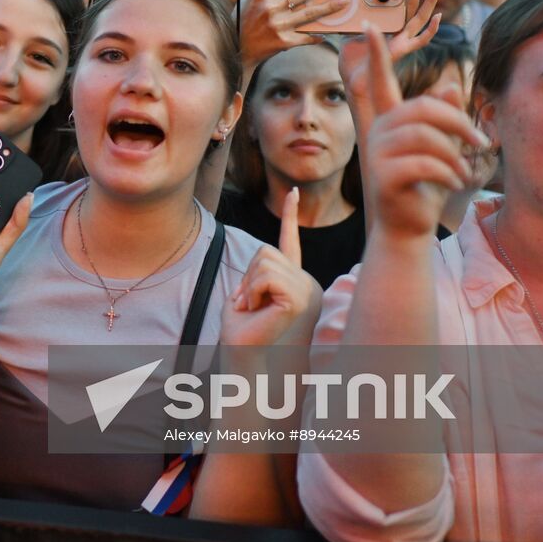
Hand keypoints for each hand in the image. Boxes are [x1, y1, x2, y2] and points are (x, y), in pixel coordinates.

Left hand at [221, 188, 321, 347]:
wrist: (240, 349)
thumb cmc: (239, 325)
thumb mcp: (245, 289)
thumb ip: (256, 271)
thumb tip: (264, 258)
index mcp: (287, 276)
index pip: (288, 240)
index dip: (290, 215)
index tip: (292, 192)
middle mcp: (300, 280)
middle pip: (265, 251)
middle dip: (248, 275)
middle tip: (249, 302)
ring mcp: (302, 289)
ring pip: (265, 262)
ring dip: (249, 285)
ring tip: (253, 306)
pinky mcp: (297, 298)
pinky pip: (266, 277)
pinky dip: (253, 291)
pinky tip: (256, 309)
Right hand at [237, 0, 350, 70]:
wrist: (237, 51)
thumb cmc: (241, 20)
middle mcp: (270, 7)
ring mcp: (279, 25)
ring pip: (310, 13)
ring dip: (330, 7)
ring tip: (345, 1)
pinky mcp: (284, 41)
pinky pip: (306, 36)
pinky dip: (318, 34)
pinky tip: (329, 31)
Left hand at [337, 0, 441, 128]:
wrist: (353, 81)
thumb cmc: (352, 59)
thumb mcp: (350, 29)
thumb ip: (354, 15)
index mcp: (387, 22)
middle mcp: (398, 30)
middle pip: (412, 1)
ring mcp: (402, 40)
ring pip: (420, 16)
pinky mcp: (403, 52)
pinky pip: (421, 41)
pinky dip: (431, 31)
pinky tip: (439, 18)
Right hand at [359, 28, 487, 240]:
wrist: (408, 227)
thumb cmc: (425, 186)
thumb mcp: (441, 149)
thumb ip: (444, 118)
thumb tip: (452, 87)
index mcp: (390, 120)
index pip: (381, 82)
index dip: (376, 55)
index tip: (370, 26)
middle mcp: (378, 131)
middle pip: (422, 108)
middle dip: (458, 124)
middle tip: (480, 142)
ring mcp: (376, 154)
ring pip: (425, 136)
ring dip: (454, 154)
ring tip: (464, 170)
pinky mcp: (382, 176)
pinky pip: (423, 163)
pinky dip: (447, 172)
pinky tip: (455, 183)